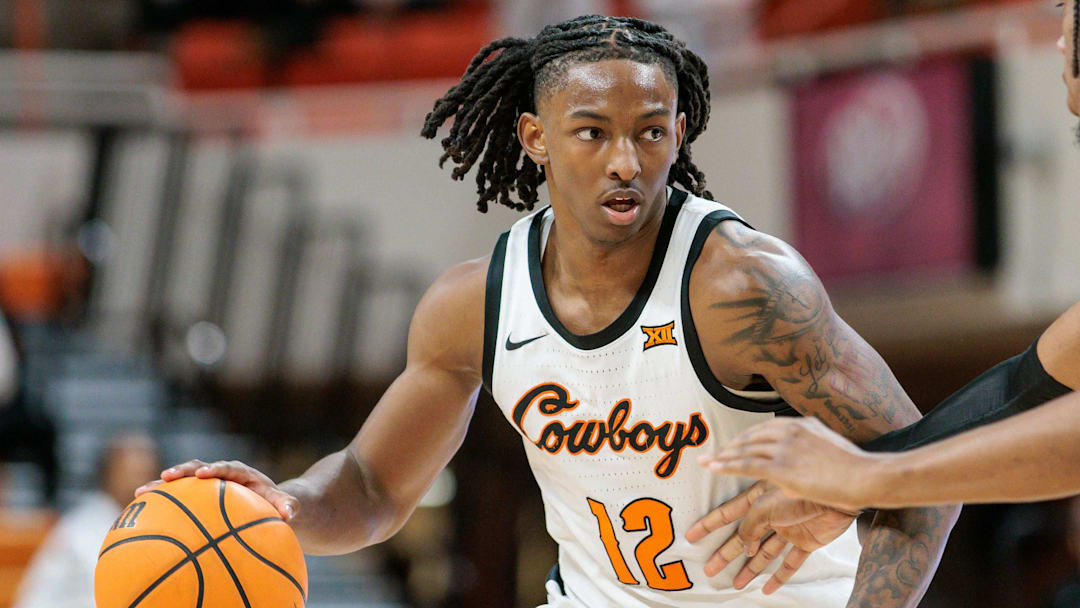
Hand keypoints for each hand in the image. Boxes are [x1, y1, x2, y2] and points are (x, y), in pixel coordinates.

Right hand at [135, 459, 298, 521]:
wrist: (267, 503)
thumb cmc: (276, 504)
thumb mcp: (286, 504)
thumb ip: (288, 505)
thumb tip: (290, 513)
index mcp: (242, 473)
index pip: (228, 467)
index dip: (215, 468)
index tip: (204, 474)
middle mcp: (221, 474)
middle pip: (199, 468)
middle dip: (182, 470)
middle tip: (165, 476)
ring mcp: (206, 484)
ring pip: (182, 481)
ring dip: (162, 485)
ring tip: (140, 492)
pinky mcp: (197, 495)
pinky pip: (176, 498)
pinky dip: (160, 503)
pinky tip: (138, 514)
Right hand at [685, 480, 856, 593]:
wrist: (843, 492)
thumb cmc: (803, 489)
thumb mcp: (767, 502)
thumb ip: (751, 523)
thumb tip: (744, 543)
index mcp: (758, 498)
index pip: (727, 513)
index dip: (709, 525)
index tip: (692, 536)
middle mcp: (771, 514)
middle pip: (742, 538)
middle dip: (725, 553)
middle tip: (708, 569)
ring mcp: (788, 529)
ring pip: (763, 553)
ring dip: (749, 568)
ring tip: (735, 584)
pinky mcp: (806, 541)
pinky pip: (790, 562)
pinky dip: (780, 575)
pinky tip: (768, 588)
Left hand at [700, 417, 881, 511]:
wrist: (868, 477)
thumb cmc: (857, 470)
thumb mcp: (833, 450)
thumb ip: (812, 450)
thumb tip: (799, 466)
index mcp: (803, 424)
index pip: (766, 428)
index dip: (746, 437)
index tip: (734, 444)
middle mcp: (791, 431)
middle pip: (751, 437)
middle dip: (731, 446)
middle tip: (715, 453)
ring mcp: (786, 448)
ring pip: (745, 450)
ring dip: (723, 456)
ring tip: (707, 462)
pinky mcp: (783, 468)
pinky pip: (747, 465)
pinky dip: (726, 466)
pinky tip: (713, 467)